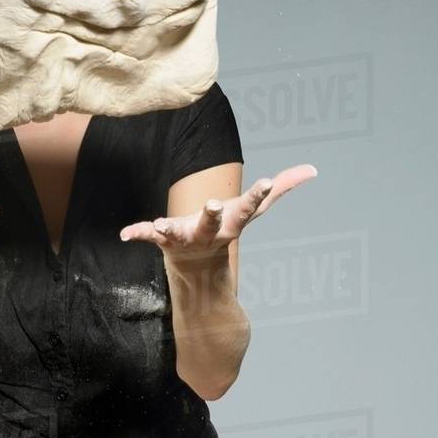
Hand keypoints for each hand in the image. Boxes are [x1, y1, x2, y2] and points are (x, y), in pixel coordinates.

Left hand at [119, 164, 317, 260]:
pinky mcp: (164, 239)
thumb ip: (280, 189)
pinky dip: (137, 234)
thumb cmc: (227, 228)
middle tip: (213, 203)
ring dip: (169, 228)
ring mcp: (186, 237)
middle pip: (213, 221)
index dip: (259, 193)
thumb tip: (313, 170)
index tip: (266, 180)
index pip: (249, 205)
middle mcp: (210, 231)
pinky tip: (124, 234)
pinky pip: (148, 236)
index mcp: (233, 221)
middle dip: (213, 213)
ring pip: (178, 232)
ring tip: (159, 224)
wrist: (198, 268)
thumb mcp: (253, 209)